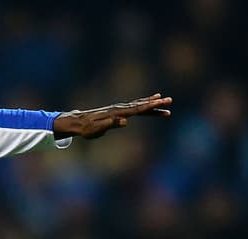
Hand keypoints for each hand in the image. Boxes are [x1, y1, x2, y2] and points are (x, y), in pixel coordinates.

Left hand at [53, 94, 171, 139]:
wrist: (77, 122)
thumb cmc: (87, 129)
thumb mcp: (97, 130)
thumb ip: (111, 124)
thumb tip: (125, 121)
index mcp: (117, 113)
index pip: (137, 109)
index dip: (150, 106)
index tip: (161, 103)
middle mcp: (119, 108)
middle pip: (141, 105)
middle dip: (155, 103)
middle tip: (170, 100)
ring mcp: (119, 108)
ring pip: (139, 105)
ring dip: (152, 103)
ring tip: (165, 99)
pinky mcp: (117, 111)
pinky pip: (133, 106)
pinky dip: (143, 103)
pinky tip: (149, 101)